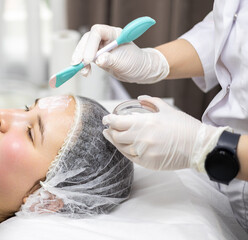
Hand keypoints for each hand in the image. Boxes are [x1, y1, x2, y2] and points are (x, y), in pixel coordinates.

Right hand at [71, 24, 169, 82]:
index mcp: (114, 33)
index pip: (97, 32)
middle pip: (87, 40)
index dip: (91, 44)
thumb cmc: (136, 62)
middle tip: (79, 64)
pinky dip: (83, 66)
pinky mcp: (97, 57)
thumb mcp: (125, 62)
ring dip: (80, 60)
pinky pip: (86, 59)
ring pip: (84, 49)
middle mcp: (105, 38)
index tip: (89, 59)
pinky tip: (85, 72)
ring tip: (83, 71)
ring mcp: (100, 47)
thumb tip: (99, 60)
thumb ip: (111, 60)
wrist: (139, 70)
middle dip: (81, 52)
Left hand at [102, 96, 227, 170]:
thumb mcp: (167, 109)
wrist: (199, 146)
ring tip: (112, 136)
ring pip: (121, 147)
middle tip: (109, 128)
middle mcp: (141, 138)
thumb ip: (151, 102)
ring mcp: (143, 152)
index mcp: (145, 122)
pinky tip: (123, 146)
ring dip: (115, 141)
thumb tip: (140, 98)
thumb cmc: (184, 127)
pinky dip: (124, 151)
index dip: (109, 120)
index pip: (117, 122)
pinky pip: (129, 157)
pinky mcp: (147, 163)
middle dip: (110, 131)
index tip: (106, 119)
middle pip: (116, 135)